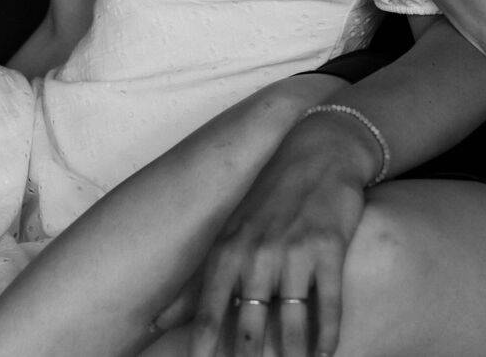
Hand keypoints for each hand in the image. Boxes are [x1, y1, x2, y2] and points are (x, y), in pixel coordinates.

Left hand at [180, 113, 377, 356]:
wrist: (318, 150)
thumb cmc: (268, 197)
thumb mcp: (228, 231)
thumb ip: (196, 281)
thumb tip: (157, 322)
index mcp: (229, 248)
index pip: (211, 309)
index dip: (206, 343)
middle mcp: (258, 251)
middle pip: (251, 323)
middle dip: (250, 356)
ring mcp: (294, 250)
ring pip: (291, 320)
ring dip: (292, 354)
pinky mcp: (329, 246)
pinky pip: (328, 302)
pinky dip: (327, 334)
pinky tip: (325, 354)